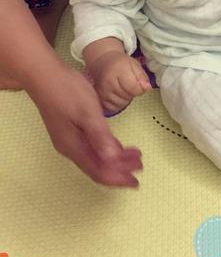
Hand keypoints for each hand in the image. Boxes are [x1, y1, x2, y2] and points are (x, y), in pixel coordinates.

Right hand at [25, 61, 142, 187]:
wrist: (44, 74)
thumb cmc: (67, 91)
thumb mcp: (88, 113)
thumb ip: (101, 137)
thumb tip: (113, 161)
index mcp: (73, 147)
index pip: (98, 172)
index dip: (118, 179)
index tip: (135, 181)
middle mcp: (70, 148)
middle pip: (97, 167)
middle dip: (120, 170)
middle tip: (140, 166)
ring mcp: (69, 139)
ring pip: (96, 157)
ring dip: (116, 159)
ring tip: (134, 157)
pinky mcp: (71, 130)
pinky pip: (92, 147)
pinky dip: (107, 149)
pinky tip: (117, 145)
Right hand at [87, 50, 151, 114]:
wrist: (102, 63)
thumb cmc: (120, 63)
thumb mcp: (135, 65)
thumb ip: (142, 77)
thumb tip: (147, 88)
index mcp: (118, 70)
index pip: (134, 88)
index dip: (140, 89)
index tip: (140, 84)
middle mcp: (108, 83)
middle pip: (128, 97)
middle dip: (132, 92)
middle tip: (129, 84)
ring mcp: (102, 92)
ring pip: (121, 104)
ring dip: (126, 99)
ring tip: (123, 88)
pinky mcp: (99, 99)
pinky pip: (113, 108)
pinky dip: (118, 103)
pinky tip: (117, 94)